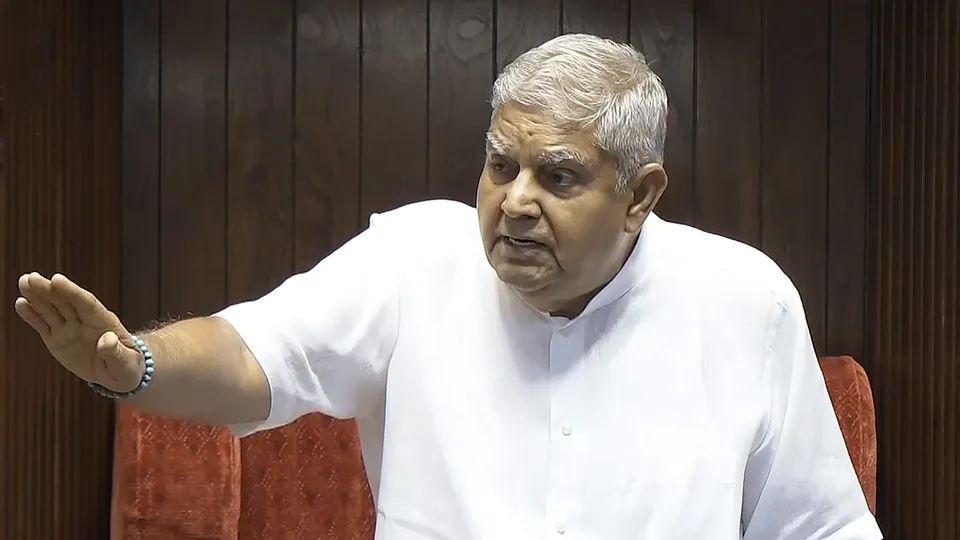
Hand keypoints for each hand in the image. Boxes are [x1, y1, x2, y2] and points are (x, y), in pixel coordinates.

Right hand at [14, 272, 144, 391]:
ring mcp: (68, 328)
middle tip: (31, 278)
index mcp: (103, 321)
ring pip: (51, 309)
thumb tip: (106, 340)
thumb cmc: (126, 366)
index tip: (57, 279)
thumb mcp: (125, 363)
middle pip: (65, 301)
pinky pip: (43, 325)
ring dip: (37, 296)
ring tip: (23, 282)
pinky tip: (21, 303)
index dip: (71, 291)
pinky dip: (32, 315)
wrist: (117, 373)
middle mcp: (83, 321)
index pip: (86, 303)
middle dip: (48, 289)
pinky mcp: (56, 338)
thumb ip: (115, 352)